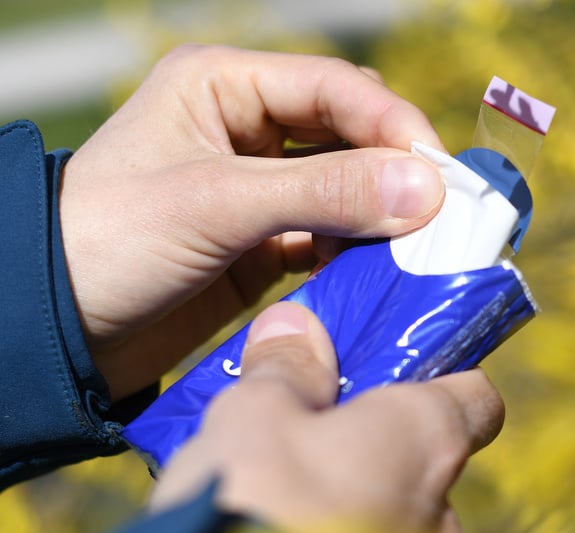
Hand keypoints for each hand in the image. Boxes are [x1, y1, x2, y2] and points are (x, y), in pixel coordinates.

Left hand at [59, 45, 446, 399]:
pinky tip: (379, 272)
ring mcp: (259, 188)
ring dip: (383, 214)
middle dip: (396, 170)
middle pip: (351, 134)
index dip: (395, 126)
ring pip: (347, 187)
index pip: (336, 88)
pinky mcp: (264, 242)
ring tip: (420, 249)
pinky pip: (331, 235)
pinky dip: (359, 252)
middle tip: (443, 215)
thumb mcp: (217, 204)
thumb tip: (427, 190)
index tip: (443, 175)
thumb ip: (324, 192)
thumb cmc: (109, 243)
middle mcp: (247, 128)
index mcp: (224, 86)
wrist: (55, 330)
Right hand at [150, 302, 504, 532]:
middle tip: (311, 435)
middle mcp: (439, 509)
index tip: (398, 371)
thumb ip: (285, 369)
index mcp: (426, 440)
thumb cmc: (253, 503)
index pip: (476, 399)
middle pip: (425, 459)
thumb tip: (295, 326)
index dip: (442, 378)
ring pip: (394, 516)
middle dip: (375, 445)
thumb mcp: (254, 414)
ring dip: (353, 500)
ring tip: (282, 497)